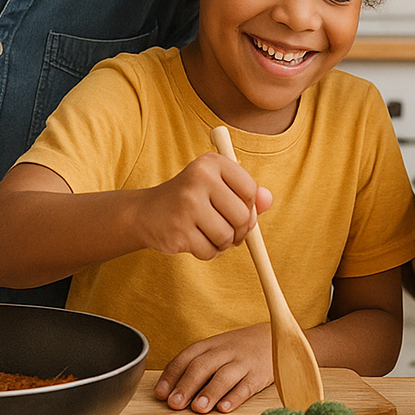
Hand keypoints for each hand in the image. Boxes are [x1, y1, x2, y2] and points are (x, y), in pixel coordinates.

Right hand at [139, 153, 272, 259]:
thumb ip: (247, 193)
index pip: (250, 190)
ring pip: (227, 237)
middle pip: (241, 216)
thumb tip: (268, 200)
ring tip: (208, 233)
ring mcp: (186, 205)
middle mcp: (198, 179)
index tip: (237, 209)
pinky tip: (194, 240)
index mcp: (211, 163)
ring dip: (223, 243)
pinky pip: (209, 251)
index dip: (249, 207)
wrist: (146, 212)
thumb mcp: (217, 187)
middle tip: (227, 229)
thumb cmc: (190, 199)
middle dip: (240, 230)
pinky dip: (207, 251)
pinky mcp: (178, 231)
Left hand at [155, 323, 273, 413]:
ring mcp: (243, 362)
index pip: (186, 357)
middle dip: (187, 385)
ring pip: (224, 376)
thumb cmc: (238, 349)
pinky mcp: (259, 374)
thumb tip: (171, 392)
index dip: (172, 375)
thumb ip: (196, 367)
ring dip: (210, 392)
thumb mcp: (216, 349)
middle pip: (203, 366)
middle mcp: (225, 352)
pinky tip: (224, 407)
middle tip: (175, 404)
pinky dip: (235, 397)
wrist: (273, 338)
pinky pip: (246, 385)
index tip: (161, 394)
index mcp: (210, 345)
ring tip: (198, 408)